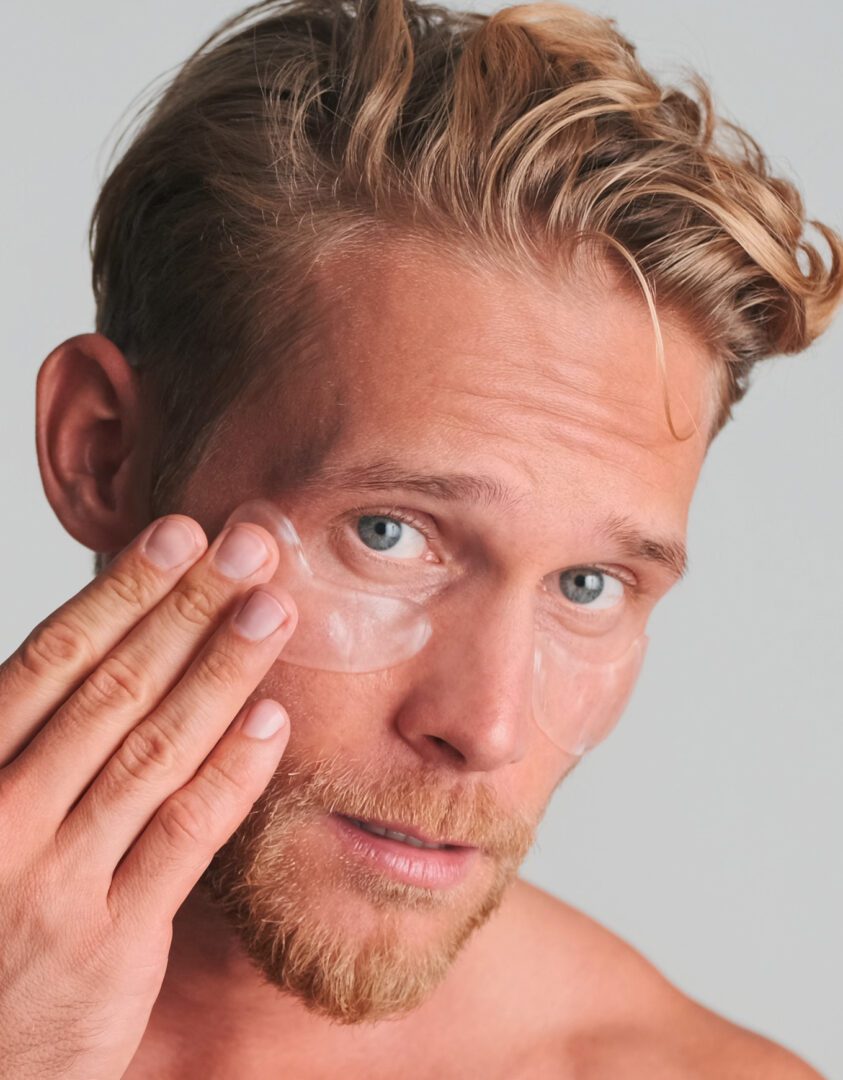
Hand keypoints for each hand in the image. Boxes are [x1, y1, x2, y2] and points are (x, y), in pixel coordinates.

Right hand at [0, 513, 296, 1078]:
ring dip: (221, 670)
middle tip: (249, 547)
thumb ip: (28, 745)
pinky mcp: (111, 940)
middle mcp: (4, 816)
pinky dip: (232, 773)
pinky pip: (184, 838)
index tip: (180, 536)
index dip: (124, 592)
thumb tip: (98, 651)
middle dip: (188, 608)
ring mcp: (56, 879)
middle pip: (113, 689)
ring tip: (274, 610)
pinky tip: (272, 719)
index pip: (54, 660)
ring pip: (155, 749)